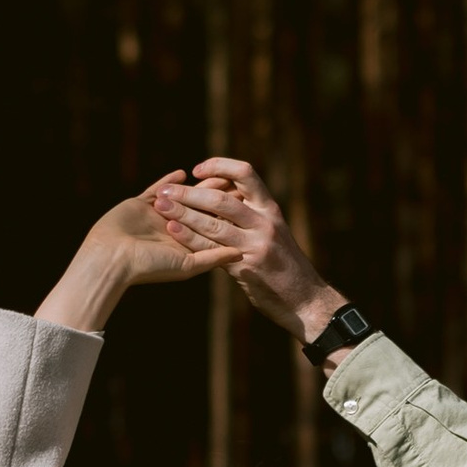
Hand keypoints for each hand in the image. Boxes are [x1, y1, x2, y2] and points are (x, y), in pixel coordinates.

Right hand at [36, 179, 230, 334]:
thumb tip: (242, 253)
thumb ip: (214, 257)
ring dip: (195, 188)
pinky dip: (167, 181)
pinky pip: (155, 189)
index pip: (209, 228)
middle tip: (234, 185)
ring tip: (215, 176)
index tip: (245, 206)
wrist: (110, 258)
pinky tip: (181, 172)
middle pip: (197, 210)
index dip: (226, 217)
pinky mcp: (138, 205)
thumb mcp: (187, 265)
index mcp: (183, 245)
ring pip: (179, 197)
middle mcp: (171, 230)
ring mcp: (154, 216)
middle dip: (214, 198)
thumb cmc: (149, 267)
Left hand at [153, 160, 344, 343]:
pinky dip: (189, 238)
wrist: (305, 299)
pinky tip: (173, 230)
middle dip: (190, 192)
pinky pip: (211, 248)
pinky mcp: (245, 267)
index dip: (219, 166)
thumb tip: (222, 196)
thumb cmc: (285, 265)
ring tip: (161, 205)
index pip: (245, 173)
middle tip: (166, 189)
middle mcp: (264, 222)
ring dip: (184, 212)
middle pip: (222, 198)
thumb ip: (250, 216)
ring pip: (213, 222)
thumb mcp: (274, 232)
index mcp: (270, 209)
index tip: (197, 170)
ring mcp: (256, 244)